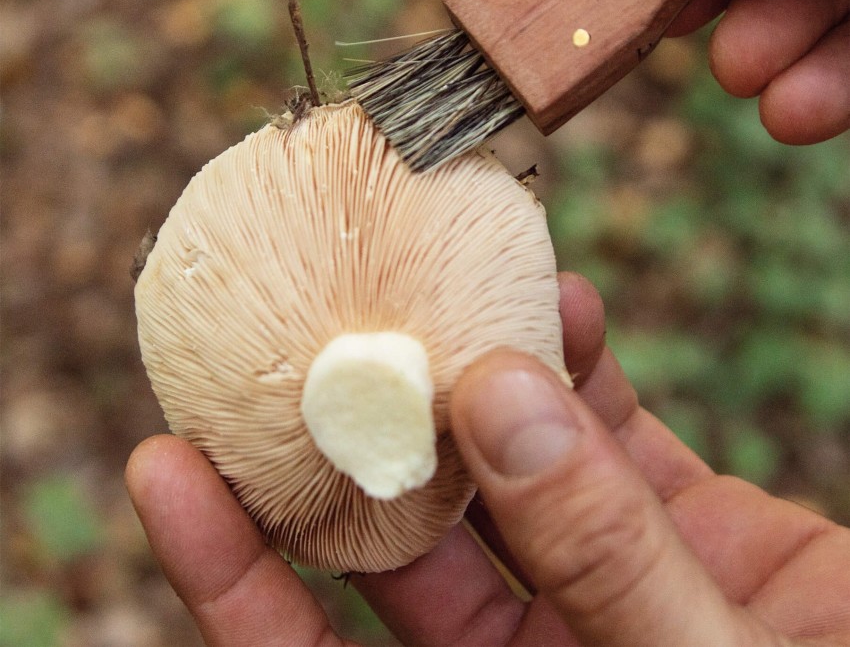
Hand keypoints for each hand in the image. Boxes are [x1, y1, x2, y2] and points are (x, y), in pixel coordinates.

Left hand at [125, 272, 849, 645]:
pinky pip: (602, 431)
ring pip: (494, 465)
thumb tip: (494, 397)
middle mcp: (526, 646)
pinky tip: (566, 307)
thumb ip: (603, 551)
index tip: (164, 462)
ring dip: (468, 378)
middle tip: (298, 330)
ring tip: (436, 291)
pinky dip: (579, 366)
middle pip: (396, 534)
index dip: (230, 574)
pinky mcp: (667, 517)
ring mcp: (593, 575)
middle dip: (350, 430)